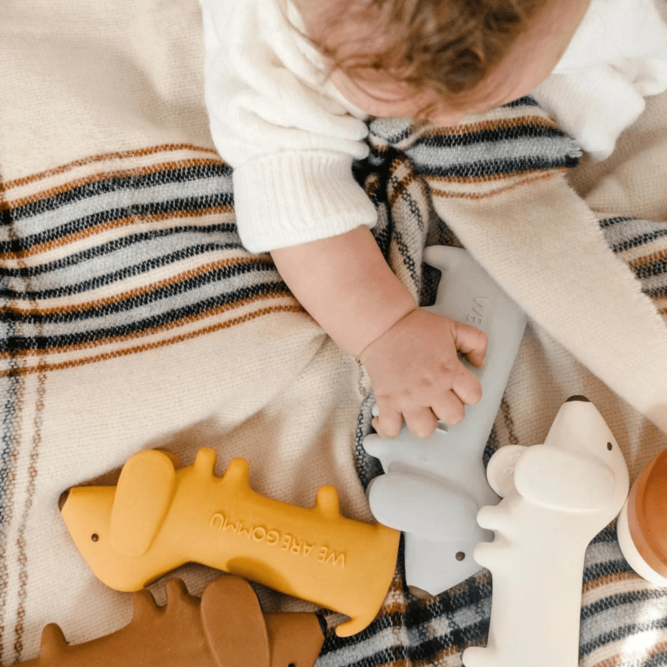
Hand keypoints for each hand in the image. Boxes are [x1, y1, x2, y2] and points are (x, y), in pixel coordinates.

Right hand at [359, 309, 486, 438]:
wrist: (382, 326)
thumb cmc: (415, 327)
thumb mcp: (453, 327)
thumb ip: (476, 342)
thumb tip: (480, 363)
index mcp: (449, 371)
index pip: (474, 395)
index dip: (468, 392)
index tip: (456, 387)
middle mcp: (431, 388)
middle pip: (454, 417)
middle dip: (449, 410)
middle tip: (438, 400)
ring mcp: (408, 397)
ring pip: (426, 430)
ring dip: (423, 423)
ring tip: (418, 412)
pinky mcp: (387, 401)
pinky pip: (390, 429)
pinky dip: (389, 429)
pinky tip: (391, 420)